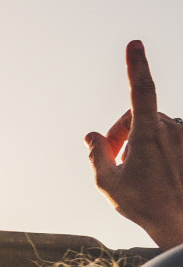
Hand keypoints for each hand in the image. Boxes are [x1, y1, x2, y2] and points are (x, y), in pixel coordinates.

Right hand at [86, 40, 182, 248]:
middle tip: (110, 157)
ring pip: (153, 127)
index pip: (141, 91)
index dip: (137, 66)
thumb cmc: (143, 204)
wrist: (179, 222)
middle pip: (138, 116)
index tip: (134, 44)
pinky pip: (167, 138)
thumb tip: (93, 135)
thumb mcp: (107, 182)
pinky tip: (149, 172)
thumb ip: (97, 154)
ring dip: (138, 141)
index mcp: (149, 134)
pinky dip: (154, 148)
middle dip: (121, 131)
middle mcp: (170, 131)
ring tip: (130, 169)